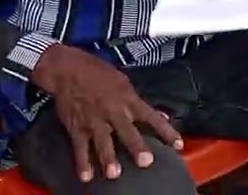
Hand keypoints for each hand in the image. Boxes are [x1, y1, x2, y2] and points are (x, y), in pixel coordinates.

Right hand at [31, 45, 182, 182]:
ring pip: (103, 142)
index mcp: (129, 100)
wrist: (69, 70)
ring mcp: (94, 121)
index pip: (152, 117)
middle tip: (145, 162)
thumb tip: (161, 115)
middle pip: (127, 132)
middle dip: (136, 147)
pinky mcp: (77, 128)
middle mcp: (114, 112)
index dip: (166, 131)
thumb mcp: (125, 83)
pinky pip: (80, 148)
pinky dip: (83, 163)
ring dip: (108, 158)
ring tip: (113, 174)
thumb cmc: (99, 73)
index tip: (178, 144)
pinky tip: (86, 176)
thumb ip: (140, 103)